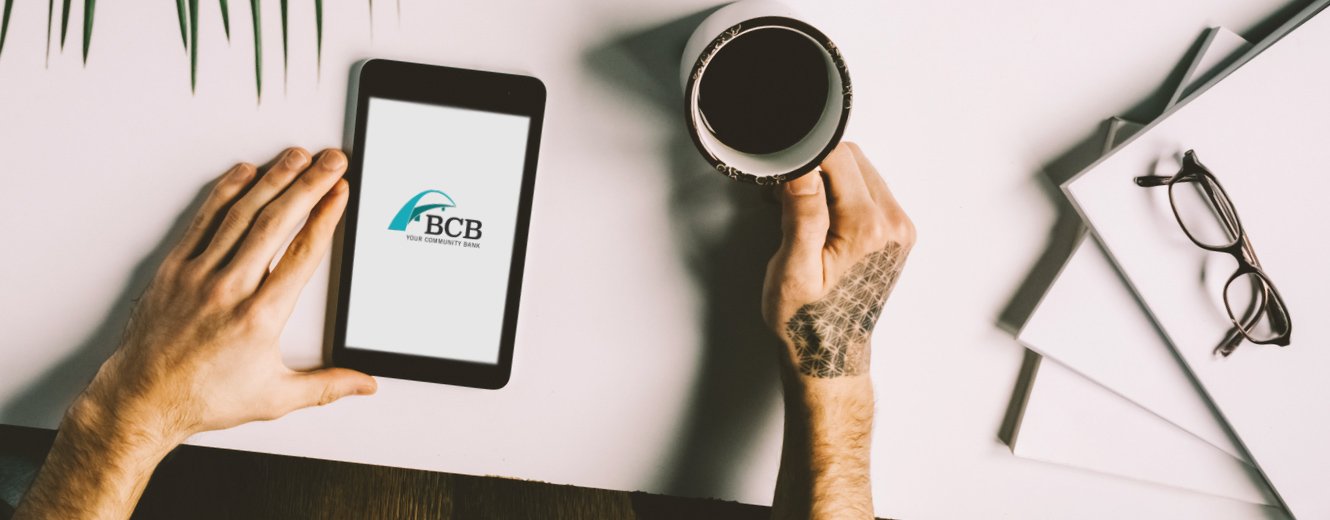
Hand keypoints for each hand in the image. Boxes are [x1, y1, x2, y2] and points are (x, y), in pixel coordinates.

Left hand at [15, 148, 375, 519]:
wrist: (142, 400)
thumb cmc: (203, 398)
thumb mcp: (275, 397)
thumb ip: (327, 386)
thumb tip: (364, 383)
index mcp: (260, 317)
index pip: (302, 253)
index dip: (325, 216)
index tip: (340, 192)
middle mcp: (229, 289)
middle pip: (277, 223)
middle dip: (308, 185)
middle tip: (330, 161)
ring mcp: (198, 274)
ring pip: (242, 214)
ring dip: (272, 180)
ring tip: (296, 157)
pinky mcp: (174, 269)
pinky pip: (203, 220)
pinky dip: (225, 193)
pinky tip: (244, 173)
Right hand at [762, 142, 914, 377]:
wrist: (829, 352)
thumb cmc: (806, 319)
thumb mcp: (793, 268)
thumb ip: (802, 214)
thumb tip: (802, 168)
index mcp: (868, 228)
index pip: (837, 156)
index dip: (802, 161)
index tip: (781, 184)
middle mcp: (893, 224)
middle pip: (852, 158)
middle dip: (814, 169)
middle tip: (785, 201)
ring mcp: (900, 228)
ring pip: (861, 171)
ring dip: (828, 181)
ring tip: (802, 216)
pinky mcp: (897, 232)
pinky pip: (869, 190)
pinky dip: (842, 194)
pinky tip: (822, 222)